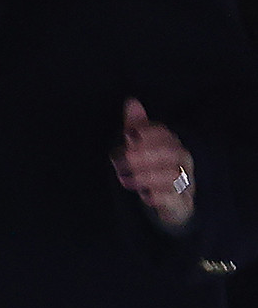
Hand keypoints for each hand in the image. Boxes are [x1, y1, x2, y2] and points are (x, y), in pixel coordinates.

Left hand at [112, 96, 194, 230]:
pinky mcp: (181, 203)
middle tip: (123, 159)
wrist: (174, 206)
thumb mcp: (143, 148)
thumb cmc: (156, 171)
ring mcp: (185, 182)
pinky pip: (174, 197)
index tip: (128, 136)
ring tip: (126, 179)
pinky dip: (159, 196)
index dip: (147, 133)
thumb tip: (131, 101)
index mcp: (174, 145)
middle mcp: (183, 162)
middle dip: (145, 154)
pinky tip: (144, 196)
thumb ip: (137, 126)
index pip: (165, 134)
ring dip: (147, 176)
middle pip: (171, 153)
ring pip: (173, 175)